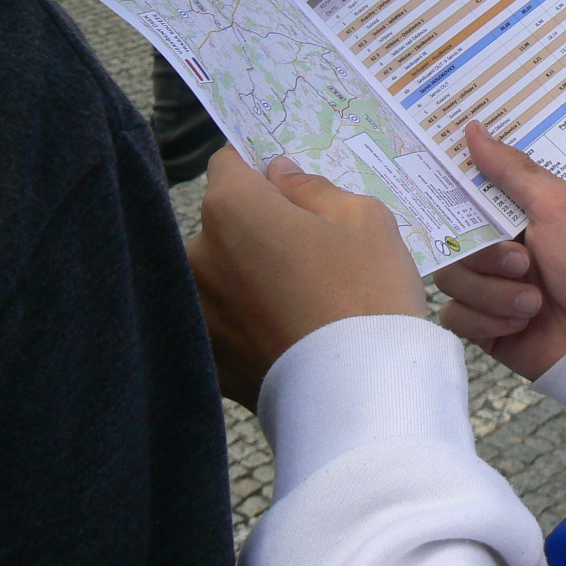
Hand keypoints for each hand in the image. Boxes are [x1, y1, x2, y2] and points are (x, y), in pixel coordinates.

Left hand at [187, 146, 425, 409]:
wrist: (363, 401)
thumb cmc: (368, 296)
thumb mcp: (361, 218)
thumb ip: (311, 187)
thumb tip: (280, 175)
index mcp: (231, 209)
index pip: (228, 164)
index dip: (258, 167)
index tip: (286, 183)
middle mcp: (198, 255)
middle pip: (225, 222)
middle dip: (258, 228)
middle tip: (311, 253)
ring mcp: (197, 311)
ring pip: (223, 274)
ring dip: (250, 277)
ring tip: (303, 302)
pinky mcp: (207, 358)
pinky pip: (225, 321)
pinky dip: (248, 321)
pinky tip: (289, 334)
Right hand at [432, 121, 565, 380]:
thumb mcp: (558, 206)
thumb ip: (512, 170)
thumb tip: (473, 128)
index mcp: (511, 216)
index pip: (462, 196)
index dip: (446, 193)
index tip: (430, 184)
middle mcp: (494, 248)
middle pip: (449, 242)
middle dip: (486, 259)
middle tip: (523, 265)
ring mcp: (486, 287)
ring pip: (450, 281)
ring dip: (493, 294)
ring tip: (533, 304)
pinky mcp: (482, 325)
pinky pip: (454, 317)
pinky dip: (486, 321)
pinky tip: (520, 324)